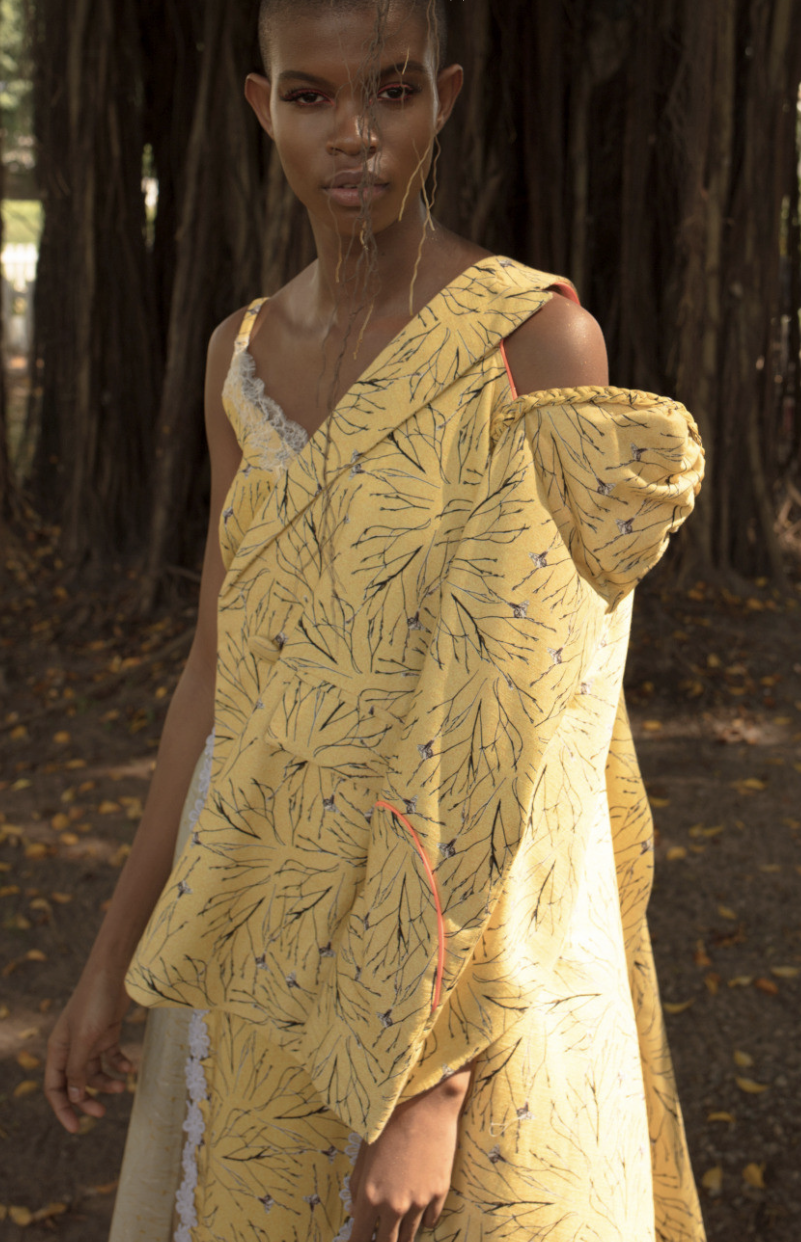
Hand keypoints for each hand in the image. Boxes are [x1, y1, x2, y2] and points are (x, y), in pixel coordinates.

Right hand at [45, 966, 132, 1133]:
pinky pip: (111, 1057)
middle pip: (75, 1084)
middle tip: (102, 1114)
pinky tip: (130, 1068)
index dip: (63, 1109)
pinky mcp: (107, 1032)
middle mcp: (71, 1046)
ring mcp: (90, 1039)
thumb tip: (73, 1097)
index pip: (55, 1087)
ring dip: (108, 1082)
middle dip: (88, 1100)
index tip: (75, 1129)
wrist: (115, 971)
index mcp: (58, 1048)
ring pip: (95, 1072)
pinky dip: (119, 1064)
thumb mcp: (85, 1038)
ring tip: (123, 1084)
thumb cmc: (95, 1001)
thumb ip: (77, 1068)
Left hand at [348, 1063, 472, 1241]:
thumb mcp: (364, 1152)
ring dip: (402, 1234)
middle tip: (378, 1237)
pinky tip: (419, 1208)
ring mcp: (419, 1202)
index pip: (359, 1238)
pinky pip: (430, 1221)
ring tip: (398, 1228)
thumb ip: (357, 1186)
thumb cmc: (389, 1121)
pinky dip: (423, 1218)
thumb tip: (356, 1210)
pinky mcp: (439, 1194)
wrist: (426, 1104)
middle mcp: (394, 1205)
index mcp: (370, 1195)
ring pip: (409, 1236)